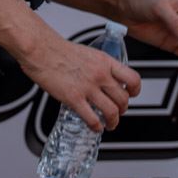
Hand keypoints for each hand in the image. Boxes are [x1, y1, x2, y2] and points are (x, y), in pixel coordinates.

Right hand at [20, 28, 141, 131]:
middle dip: (123, 109)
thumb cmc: (60, 50)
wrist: (42, 50)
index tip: (132, 94)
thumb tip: (106, 76)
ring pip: (111, 111)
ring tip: (109, 124)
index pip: (132, 78)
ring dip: (113, 121)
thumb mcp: (89, 53)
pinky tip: (95, 127)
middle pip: (123, 99)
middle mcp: (100, 75)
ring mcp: (88, 87)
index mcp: (105, 62)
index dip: (135, 91)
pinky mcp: (74, 98)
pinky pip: (92, 118)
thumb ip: (100, 66)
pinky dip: (96, 127)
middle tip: (118, 112)